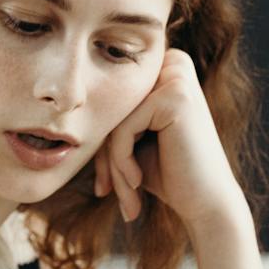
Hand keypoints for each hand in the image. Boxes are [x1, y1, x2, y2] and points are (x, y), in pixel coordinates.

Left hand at [91, 48, 245, 228]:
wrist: (208, 204)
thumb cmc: (169, 174)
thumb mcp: (132, 142)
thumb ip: (109, 120)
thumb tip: (60, 117)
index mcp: (165, 68)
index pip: (113, 103)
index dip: (102, 145)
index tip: (104, 184)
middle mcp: (173, 63)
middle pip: (112, 110)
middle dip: (104, 157)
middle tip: (106, 193)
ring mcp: (176, 76)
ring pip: (114, 121)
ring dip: (112, 166)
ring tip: (126, 199)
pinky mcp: (174, 96)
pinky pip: (122, 130)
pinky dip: (122, 163)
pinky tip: (137, 184)